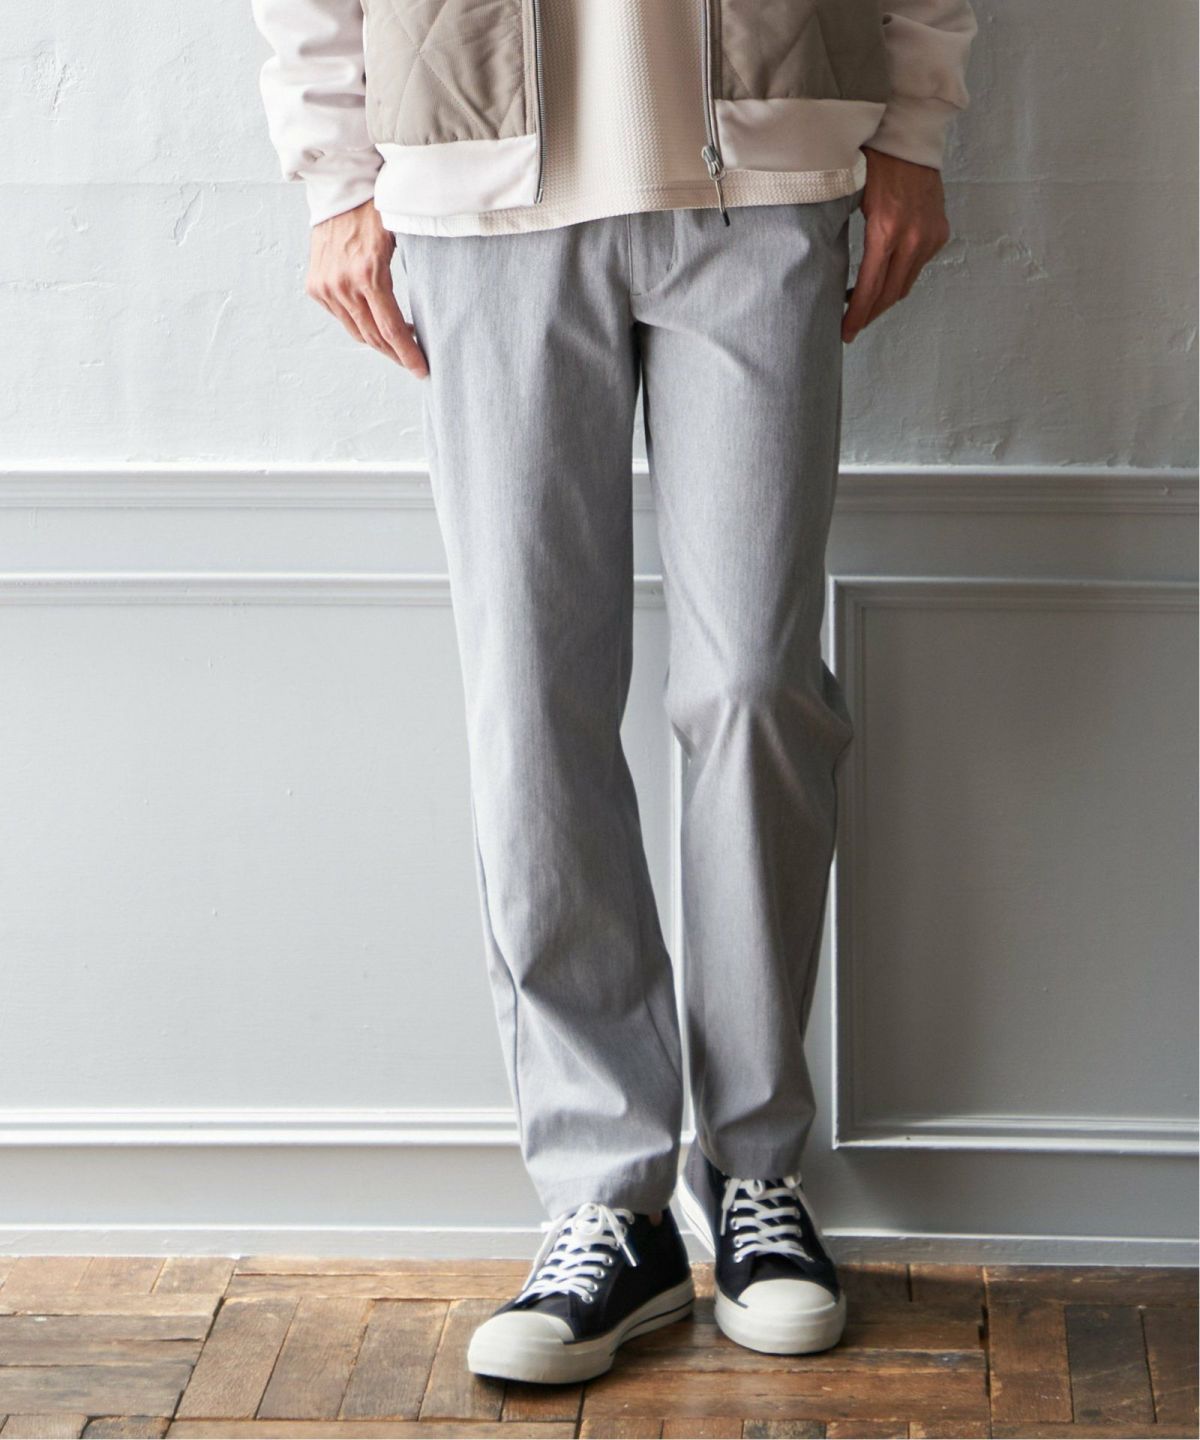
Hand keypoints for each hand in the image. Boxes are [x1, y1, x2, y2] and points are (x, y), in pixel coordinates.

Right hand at [306, 201, 428, 377]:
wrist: (340, 188)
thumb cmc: (377, 209)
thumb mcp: (404, 236)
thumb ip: (416, 272)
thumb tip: (438, 308)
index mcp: (368, 273)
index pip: (391, 329)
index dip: (408, 354)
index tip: (422, 369)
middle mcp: (342, 284)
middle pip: (373, 337)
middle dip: (396, 354)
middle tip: (415, 362)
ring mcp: (325, 287)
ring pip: (356, 331)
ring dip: (379, 341)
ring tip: (400, 340)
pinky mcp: (315, 286)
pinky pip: (342, 318)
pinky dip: (360, 324)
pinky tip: (377, 320)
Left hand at [842, 149, 950, 343]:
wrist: (911, 138)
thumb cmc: (874, 162)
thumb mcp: (847, 196)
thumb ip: (837, 232)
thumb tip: (818, 265)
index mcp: (886, 230)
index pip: (870, 288)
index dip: (857, 315)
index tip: (845, 333)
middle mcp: (913, 237)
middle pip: (890, 294)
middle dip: (870, 314)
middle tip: (851, 326)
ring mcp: (930, 236)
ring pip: (906, 284)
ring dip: (884, 298)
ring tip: (863, 305)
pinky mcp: (940, 232)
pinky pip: (917, 267)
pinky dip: (899, 277)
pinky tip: (882, 277)